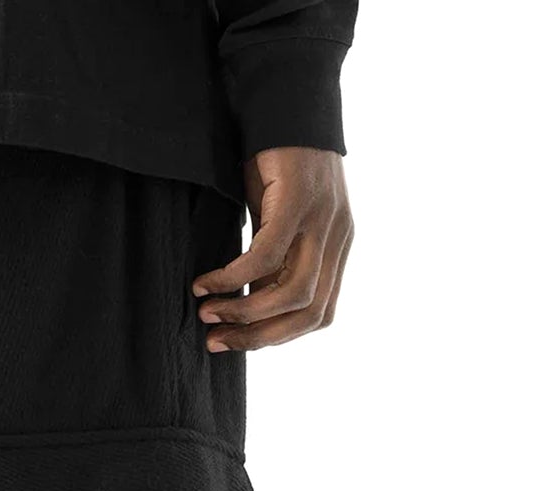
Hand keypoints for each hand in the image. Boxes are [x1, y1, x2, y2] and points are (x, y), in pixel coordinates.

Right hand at [193, 149, 352, 351]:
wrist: (283, 96)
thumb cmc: (275, 159)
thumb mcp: (277, 218)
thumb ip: (273, 260)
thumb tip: (250, 301)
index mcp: (337, 245)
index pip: (320, 313)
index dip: (280, 336)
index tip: (240, 340)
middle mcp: (338, 236)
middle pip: (310, 313)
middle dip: (260, 337)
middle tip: (216, 341)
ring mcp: (323, 219)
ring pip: (293, 293)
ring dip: (246, 314)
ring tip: (207, 313)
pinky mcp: (299, 200)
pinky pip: (265, 256)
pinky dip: (232, 278)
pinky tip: (205, 282)